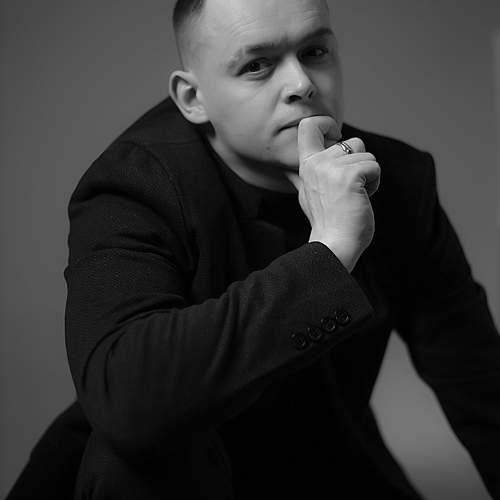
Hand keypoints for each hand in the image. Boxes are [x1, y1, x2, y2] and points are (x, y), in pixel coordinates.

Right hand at [285, 116, 380, 272]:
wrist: (334, 245)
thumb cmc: (326, 221)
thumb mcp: (307, 193)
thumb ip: (303, 175)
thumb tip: (289, 170)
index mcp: (306, 165)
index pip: (309, 125)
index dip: (327, 124)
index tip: (336, 140)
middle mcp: (316, 163)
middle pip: (352, 141)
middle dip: (358, 165)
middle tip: (346, 190)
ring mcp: (332, 169)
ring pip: (366, 154)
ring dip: (367, 176)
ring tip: (353, 196)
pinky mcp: (350, 177)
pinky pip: (374, 166)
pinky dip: (374, 183)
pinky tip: (361, 198)